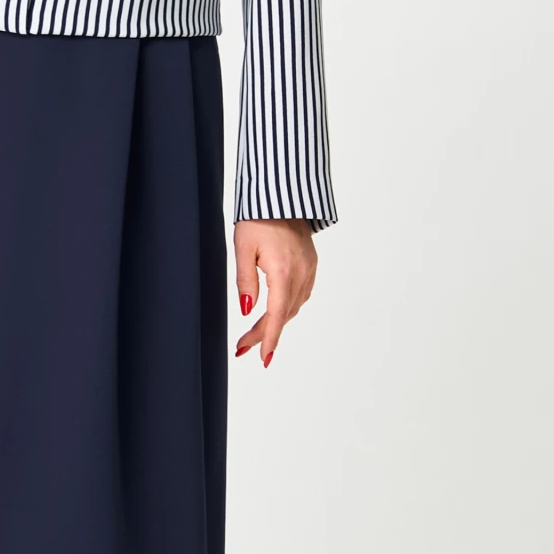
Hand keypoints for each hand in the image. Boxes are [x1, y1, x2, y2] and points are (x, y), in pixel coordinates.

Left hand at [233, 218, 316, 365]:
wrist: (282, 196)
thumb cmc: (258, 218)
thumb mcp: (242, 248)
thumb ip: (245, 281)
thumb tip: (247, 310)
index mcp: (283, 270)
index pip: (277, 314)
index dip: (269, 338)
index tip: (263, 357)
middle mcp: (301, 273)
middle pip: (284, 314)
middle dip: (264, 334)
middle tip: (244, 348)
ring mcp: (309, 269)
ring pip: (293, 306)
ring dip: (276, 322)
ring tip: (254, 334)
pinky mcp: (311, 265)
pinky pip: (300, 295)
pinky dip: (287, 308)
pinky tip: (275, 312)